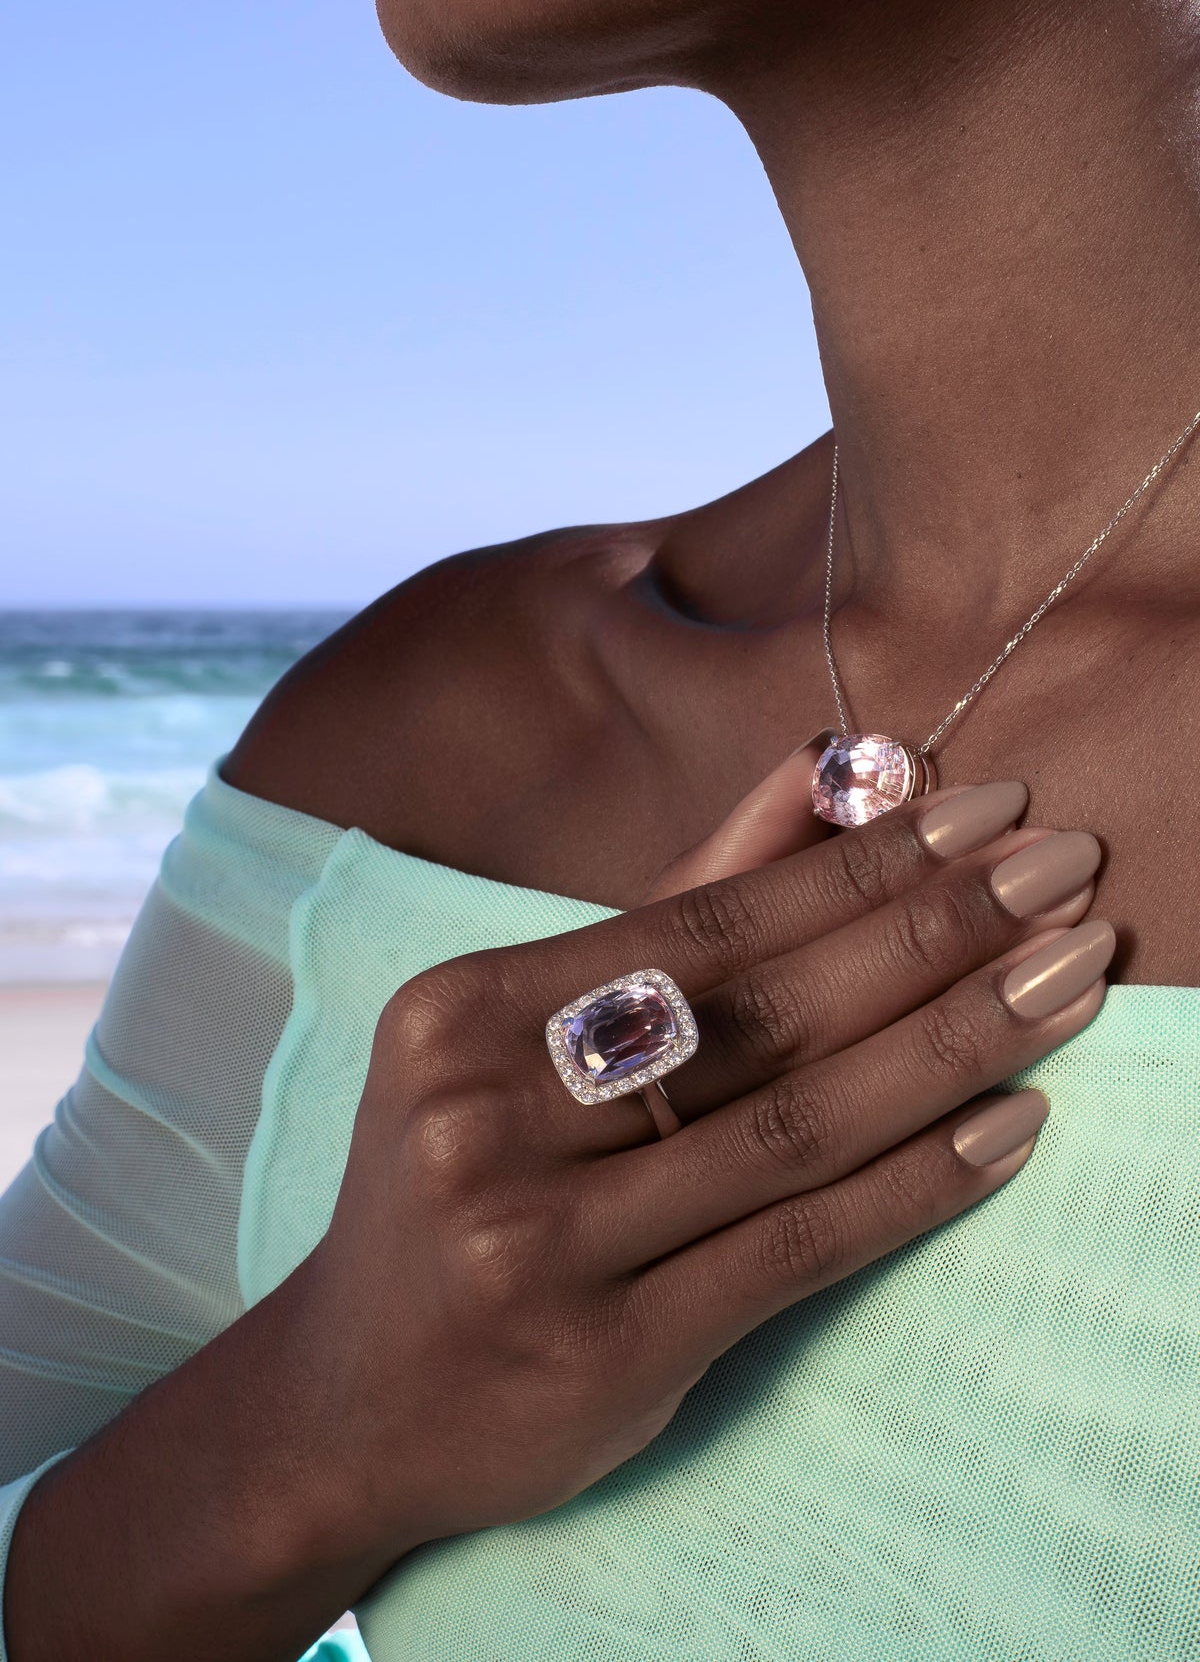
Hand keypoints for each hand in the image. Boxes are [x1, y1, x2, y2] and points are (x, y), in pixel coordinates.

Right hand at [298, 740, 1109, 1567]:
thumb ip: (681, 900)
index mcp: (464, 1010)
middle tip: (1065, 870)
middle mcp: (487, 1116)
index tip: (987, 807)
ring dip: (956, 1044)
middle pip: (762, 1010)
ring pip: (795, 1124)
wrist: (354, 1397)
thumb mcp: (527, 1033)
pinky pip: (796, 1248)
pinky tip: (1012, 1126)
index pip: (705, 920)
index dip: (860, 861)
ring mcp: (541, 1243)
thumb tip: (826, 768)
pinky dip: (915, 1182)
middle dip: (936, 930)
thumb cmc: (465, 1178)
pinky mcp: (603, 1352)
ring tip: (1070, 977)